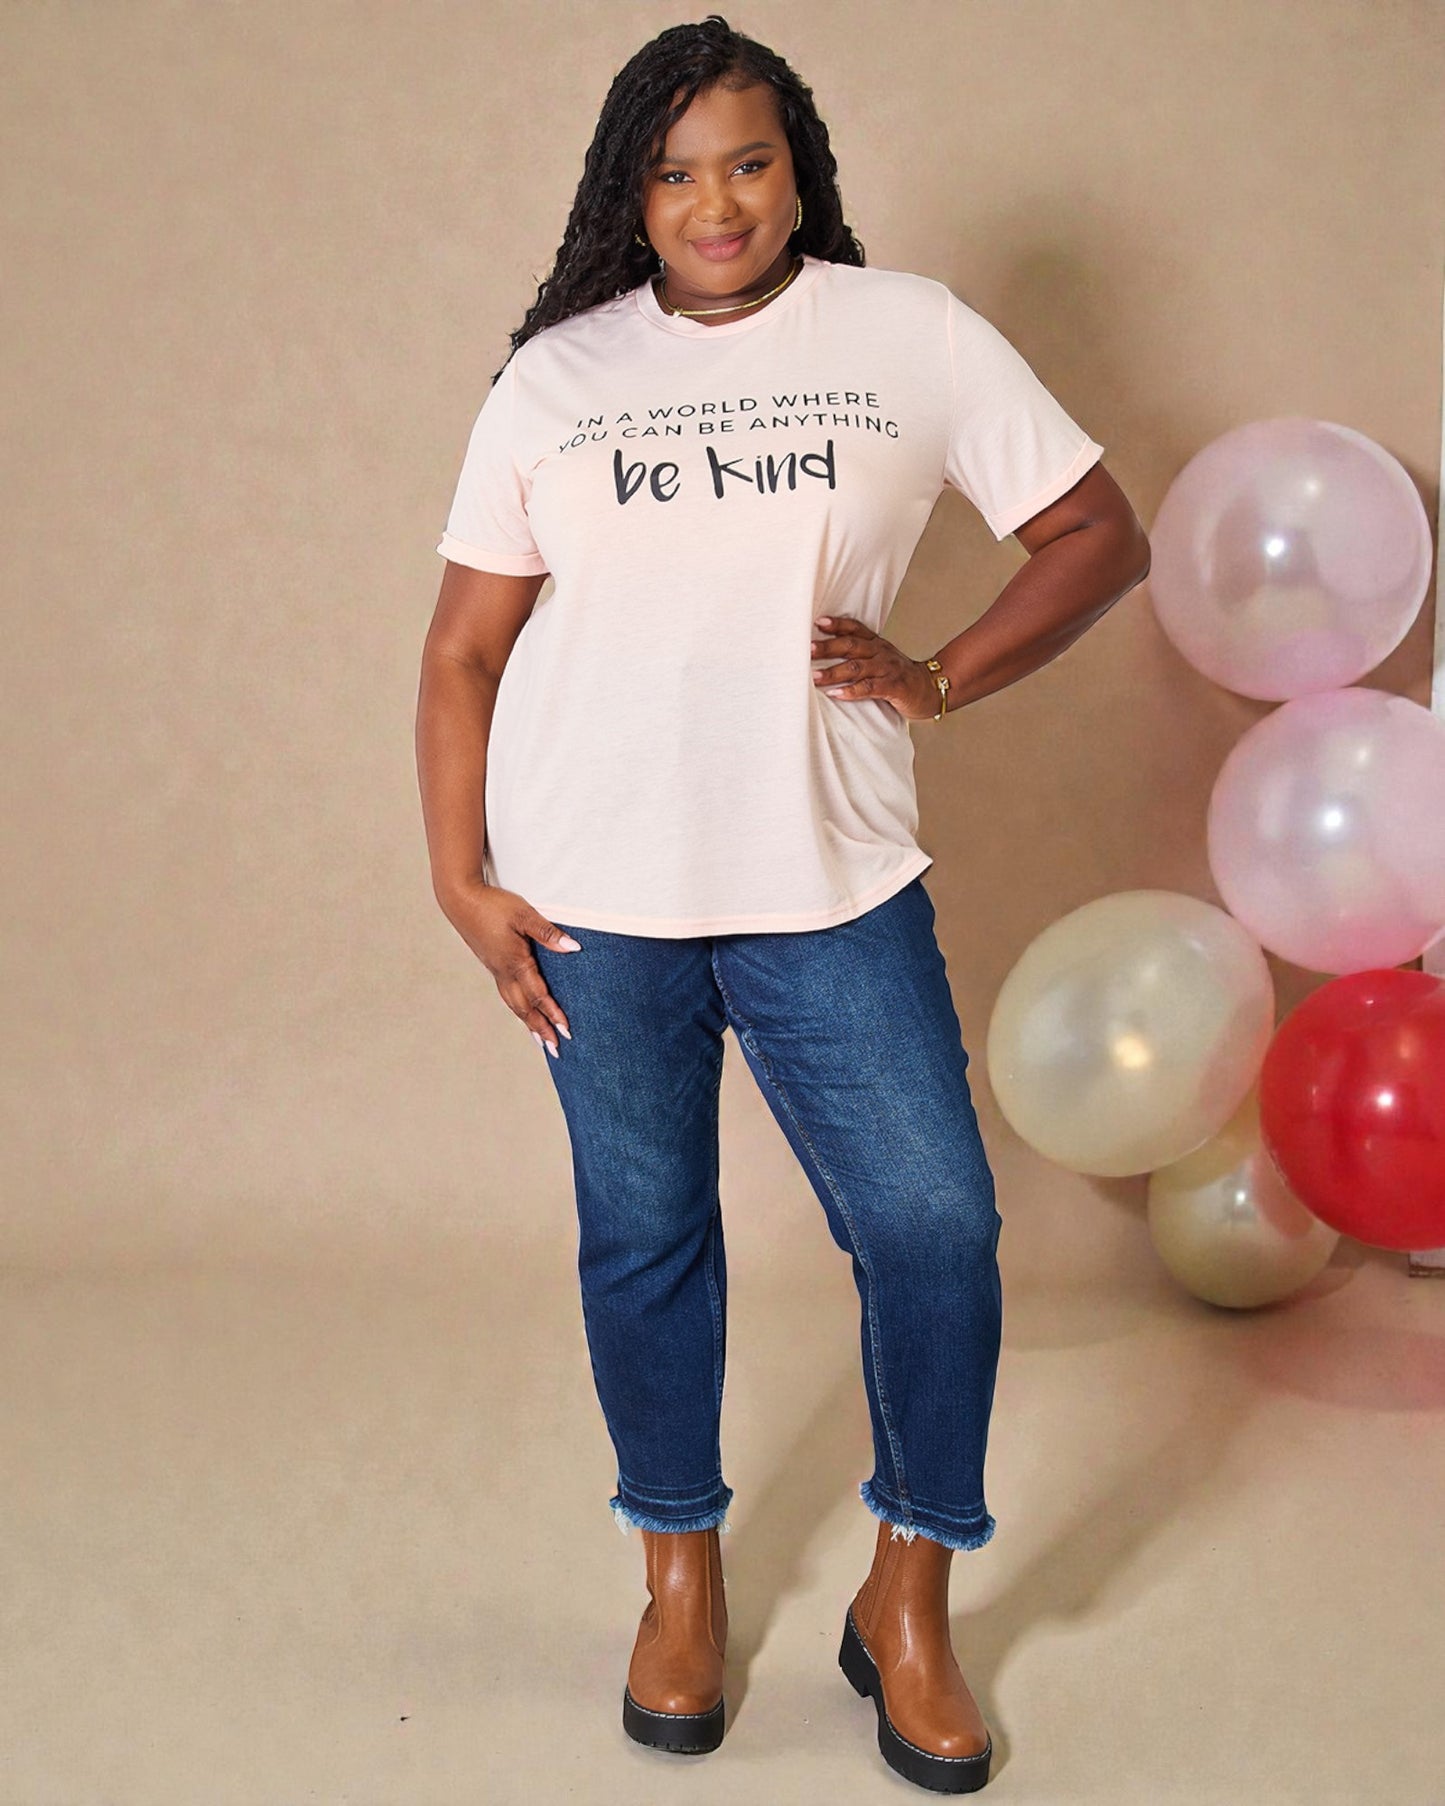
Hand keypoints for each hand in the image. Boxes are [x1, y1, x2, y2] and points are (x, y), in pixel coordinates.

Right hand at [438, 879, 578, 1055]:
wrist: (460, 899)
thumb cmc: (492, 905)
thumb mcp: (524, 914)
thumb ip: (548, 933)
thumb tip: (573, 948)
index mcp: (514, 962)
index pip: (538, 995)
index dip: (552, 1013)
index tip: (565, 1031)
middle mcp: (504, 972)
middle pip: (525, 1008)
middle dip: (541, 1029)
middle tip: (555, 1049)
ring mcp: (496, 970)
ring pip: (514, 1004)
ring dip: (529, 1023)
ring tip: (540, 1040)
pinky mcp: (491, 965)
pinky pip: (507, 995)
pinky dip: (518, 1009)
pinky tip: (522, 1011)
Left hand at [811, 615, 942, 720]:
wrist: (930, 689)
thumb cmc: (899, 676)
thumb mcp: (881, 659)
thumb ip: (860, 654)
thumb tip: (826, 653)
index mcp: (876, 643)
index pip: (855, 629)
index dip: (837, 624)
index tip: (818, 622)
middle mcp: (880, 652)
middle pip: (851, 646)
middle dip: (828, 647)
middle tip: (807, 648)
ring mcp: (887, 669)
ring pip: (856, 667)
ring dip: (833, 672)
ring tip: (814, 676)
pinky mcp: (893, 687)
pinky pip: (869, 688)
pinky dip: (851, 691)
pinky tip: (836, 694)